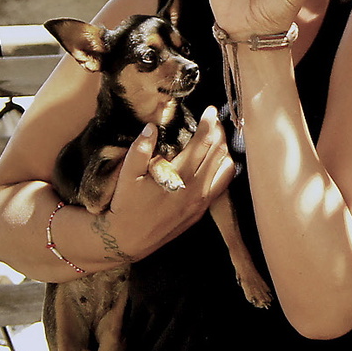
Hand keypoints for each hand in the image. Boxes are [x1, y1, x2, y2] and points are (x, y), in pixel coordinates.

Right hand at [100, 108, 235, 261]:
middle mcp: (196, 189)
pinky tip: (216, 161)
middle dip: (219, 132)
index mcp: (180, 176)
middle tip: (213, 119)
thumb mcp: (126, 176)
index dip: (209, 123)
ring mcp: (202, 201)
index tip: (210, 110)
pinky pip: (223, 185)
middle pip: (219, 152)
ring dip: (224, 149)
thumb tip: (151, 127)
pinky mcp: (202, 211)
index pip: (204, 142)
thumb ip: (139, 150)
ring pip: (226, 168)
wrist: (127, 240)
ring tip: (216, 137)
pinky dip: (224, 168)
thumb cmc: (125, 205)